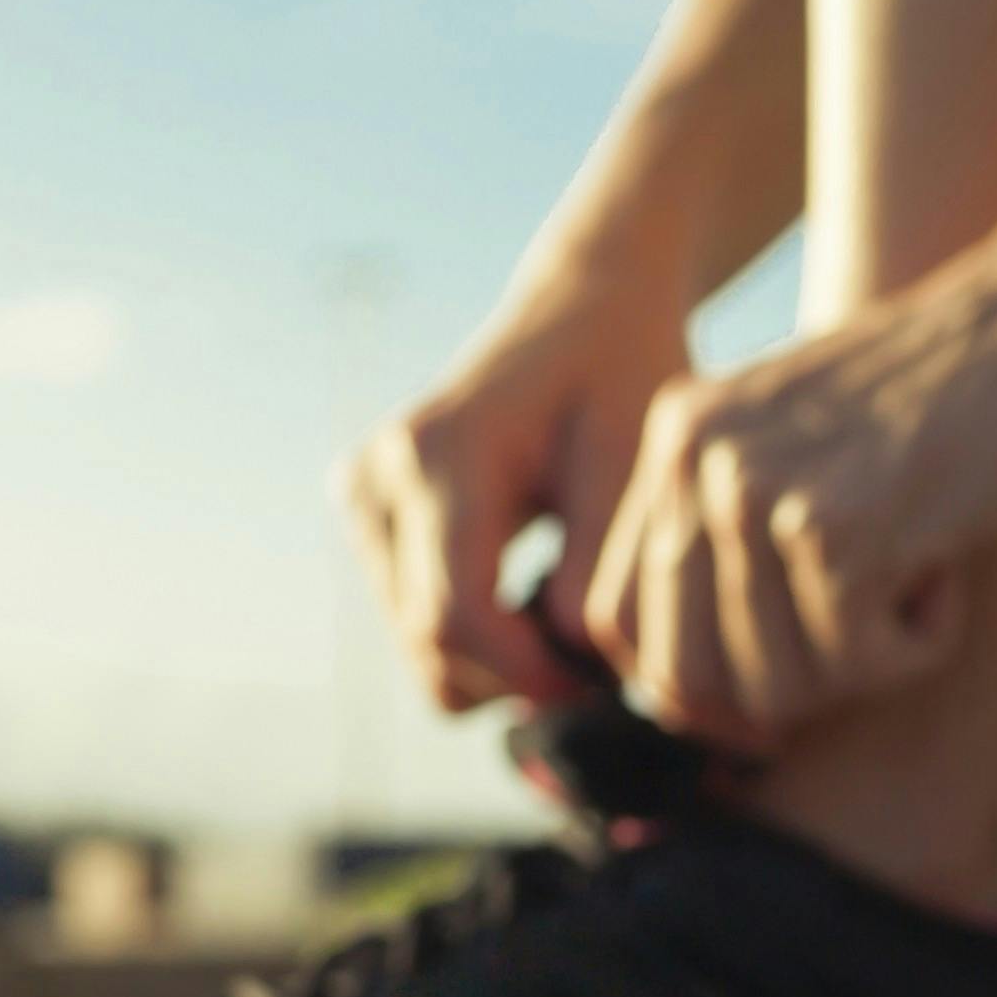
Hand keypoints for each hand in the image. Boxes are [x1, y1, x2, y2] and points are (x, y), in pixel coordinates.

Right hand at [337, 269, 694, 714]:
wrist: (586, 310)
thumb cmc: (622, 378)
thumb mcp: (634, 463)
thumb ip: (597, 567)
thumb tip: (562, 662)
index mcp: (442, 452)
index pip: (456, 615)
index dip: (529, 675)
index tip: (601, 686)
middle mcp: (381, 473)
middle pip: (429, 642)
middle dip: (518, 675)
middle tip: (601, 660)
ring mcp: (362, 492)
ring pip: (419, 644)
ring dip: (498, 660)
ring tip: (572, 613)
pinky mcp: (366, 510)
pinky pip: (413, 620)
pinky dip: (477, 634)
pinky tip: (531, 590)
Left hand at [577, 218, 996, 750]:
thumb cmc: (962, 398)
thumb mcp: (814, 449)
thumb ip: (733, 543)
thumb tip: (677, 705)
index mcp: (677, 435)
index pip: (618, 622)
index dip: (693, 690)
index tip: (782, 685)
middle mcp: (695, 455)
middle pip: (685, 678)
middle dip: (788, 690)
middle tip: (870, 620)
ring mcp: (756, 487)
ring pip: (774, 687)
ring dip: (865, 662)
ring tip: (920, 564)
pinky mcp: (834, 526)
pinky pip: (860, 664)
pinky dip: (924, 641)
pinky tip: (953, 556)